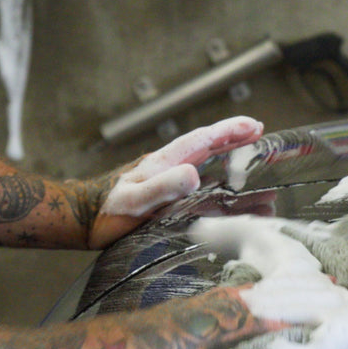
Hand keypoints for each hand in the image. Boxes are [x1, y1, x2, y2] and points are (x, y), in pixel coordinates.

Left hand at [83, 117, 263, 248]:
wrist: (82, 223)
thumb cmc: (104, 211)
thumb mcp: (134, 200)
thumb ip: (163, 186)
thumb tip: (195, 173)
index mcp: (165, 163)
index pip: (203, 140)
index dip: (230, 131)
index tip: (254, 125)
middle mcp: (171, 169)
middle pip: (212, 150)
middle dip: (239, 144)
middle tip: (265, 140)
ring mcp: (170, 184)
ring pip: (211, 173)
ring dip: (236, 174)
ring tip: (264, 184)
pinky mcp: (169, 201)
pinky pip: (203, 194)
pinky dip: (224, 197)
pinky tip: (235, 208)